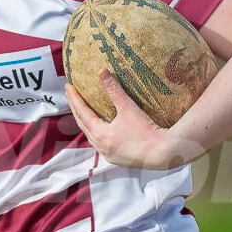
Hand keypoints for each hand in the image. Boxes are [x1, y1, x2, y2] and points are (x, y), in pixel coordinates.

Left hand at [66, 71, 195, 169]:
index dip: (74, 99)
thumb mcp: (128, 108)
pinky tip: (102, 132)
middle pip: (83, 126)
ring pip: (92, 137)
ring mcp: (109, 155)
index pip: (82, 113)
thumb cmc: (145, 131)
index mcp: (100, 134)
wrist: (163, 154)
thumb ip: (114, 90)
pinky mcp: (118, 160)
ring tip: (83, 113)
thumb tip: (101, 71)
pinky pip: (102, 146)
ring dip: (86, 124)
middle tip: (71, 96)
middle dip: (76, 110)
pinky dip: (97, 135)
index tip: (68, 87)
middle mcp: (101, 147)